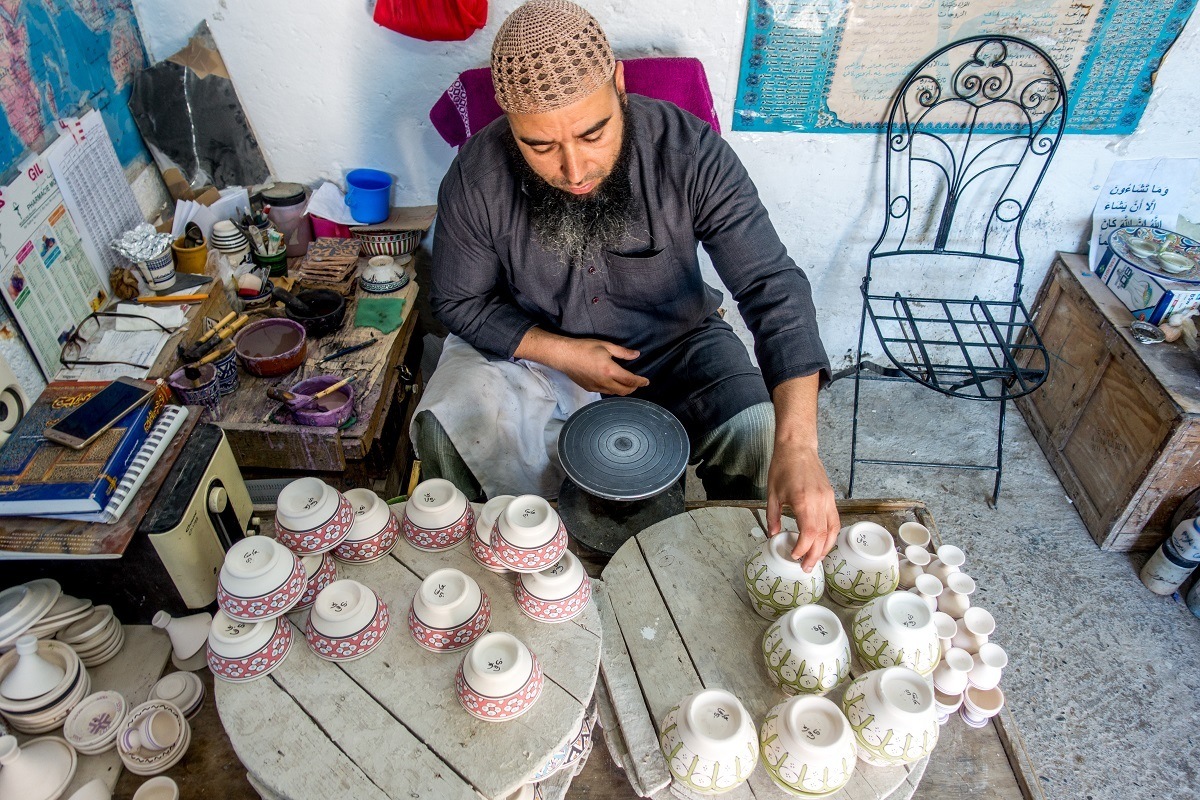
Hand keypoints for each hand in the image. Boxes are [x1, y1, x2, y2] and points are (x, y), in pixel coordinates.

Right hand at [555, 338, 649, 394]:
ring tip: (626, 383)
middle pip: (624, 391)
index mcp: (610, 371)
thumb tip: (636, 355)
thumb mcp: (606, 346)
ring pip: (614, 393)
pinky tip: (612, 382)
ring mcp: (596, 387)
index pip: (630, 380)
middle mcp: (604, 382)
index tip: (646, 381)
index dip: (640, 381)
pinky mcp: (589, 388)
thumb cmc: (584, 348)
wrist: (564, 356)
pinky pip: (605, 392)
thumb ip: (622, 352)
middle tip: (638, 383)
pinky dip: (613, 389)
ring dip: (623, 389)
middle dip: (633, 388)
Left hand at [766, 444, 839, 571]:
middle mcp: (820, 502)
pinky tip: (824, 542)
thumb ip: (773, 516)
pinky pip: (835, 520)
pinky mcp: (831, 496)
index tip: (794, 556)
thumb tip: (773, 535)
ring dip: (825, 548)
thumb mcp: (772, 493)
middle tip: (806, 567)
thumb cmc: (783, 466)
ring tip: (815, 559)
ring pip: (832, 530)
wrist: (798, 446)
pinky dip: (831, 534)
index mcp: (804, 501)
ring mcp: (828, 499)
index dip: (803, 549)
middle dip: (814, 555)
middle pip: (822, 536)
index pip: (809, 534)